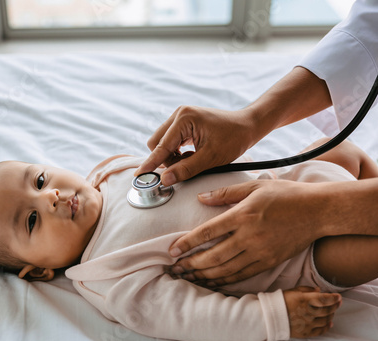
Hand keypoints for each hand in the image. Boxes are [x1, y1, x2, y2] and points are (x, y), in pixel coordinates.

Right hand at [134, 105, 255, 185]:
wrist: (248, 126)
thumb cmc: (234, 139)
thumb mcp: (210, 159)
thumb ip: (186, 170)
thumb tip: (165, 180)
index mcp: (184, 119)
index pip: (161, 146)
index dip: (151, 163)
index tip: (139, 175)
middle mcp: (179, 114)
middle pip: (156, 143)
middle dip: (166, 160)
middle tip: (182, 170)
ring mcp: (180, 117)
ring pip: (162, 142)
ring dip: (172, 157)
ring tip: (191, 161)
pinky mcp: (184, 122)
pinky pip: (171, 140)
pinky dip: (177, 152)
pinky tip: (191, 155)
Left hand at [169, 179, 325, 284]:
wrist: (318, 211)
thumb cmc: (286, 195)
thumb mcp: (254, 187)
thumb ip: (225, 193)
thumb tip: (201, 198)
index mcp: (243, 215)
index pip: (208, 232)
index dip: (187, 242)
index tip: (172, 250)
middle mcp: (250, 236)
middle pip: (214, 256)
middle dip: (191, 264)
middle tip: (174, 269)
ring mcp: (260, 252)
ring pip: (226, 269)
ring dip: (204, 275)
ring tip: (188, 277)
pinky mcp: (269, 262)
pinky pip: (242, 275)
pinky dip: (225, 280)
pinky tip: (212, 282)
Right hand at [283, 286, 340, 337]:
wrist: (270, 316)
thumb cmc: (281, 301)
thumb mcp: (292, 291)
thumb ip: (307, 290)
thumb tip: (319, 290)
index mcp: (305, 300)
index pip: (325, 299)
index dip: (334, 298)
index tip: (338, 297)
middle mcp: (309, 312)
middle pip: (327, 310)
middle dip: (335, 306)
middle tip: (338, 303)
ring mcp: (308, 323)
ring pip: (326, 320)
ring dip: (331, 315)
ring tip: (331, 312)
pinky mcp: (306, 332)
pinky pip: (321, 331)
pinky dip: (327, 327)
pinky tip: (329, 324)